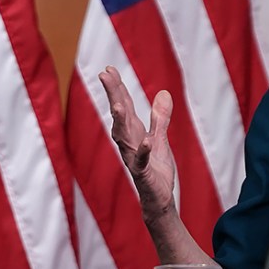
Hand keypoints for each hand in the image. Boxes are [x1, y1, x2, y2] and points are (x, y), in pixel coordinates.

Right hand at [99, 66, 175, 220]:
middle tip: (104, 75)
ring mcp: (134, 158)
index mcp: (133, 133)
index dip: (117, 88)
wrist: (159, 198)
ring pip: (124, 137)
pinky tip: (147, 140)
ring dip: (121, 121)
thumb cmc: (156, 170)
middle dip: (113, 94)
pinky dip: (144, 151)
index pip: (123, 106)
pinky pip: (142, 161)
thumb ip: (160, 118)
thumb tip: (163, 93)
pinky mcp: (143, 173)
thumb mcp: (161, 139)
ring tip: (118, 104)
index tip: (108, 69)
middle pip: (120, 115)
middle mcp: (129, 143)